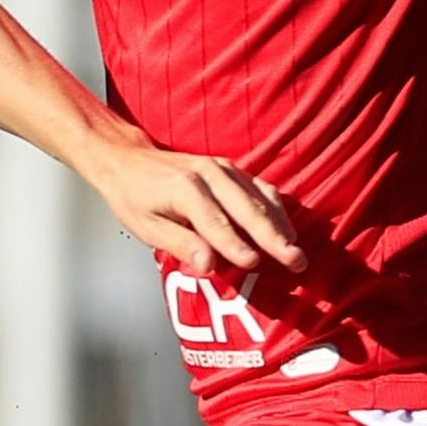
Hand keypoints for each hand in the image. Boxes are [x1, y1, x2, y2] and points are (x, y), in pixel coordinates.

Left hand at [84, 140, 303, 279]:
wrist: (130, 160)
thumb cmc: (135, 197)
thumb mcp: (146, 226)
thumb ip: (179, 244)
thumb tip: (208, 265)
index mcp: (185, 188)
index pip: (214, 222)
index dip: (234, 244)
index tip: (254, 263)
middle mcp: (209, 174)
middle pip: (247, 208)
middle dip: (273, 238)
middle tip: (295, 261)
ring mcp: (224, 168)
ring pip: (260, 197)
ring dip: (281, 225)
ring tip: (296, 251)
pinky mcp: (232, 169)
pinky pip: (261, 189)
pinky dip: (277, 210)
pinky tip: (287, 230)